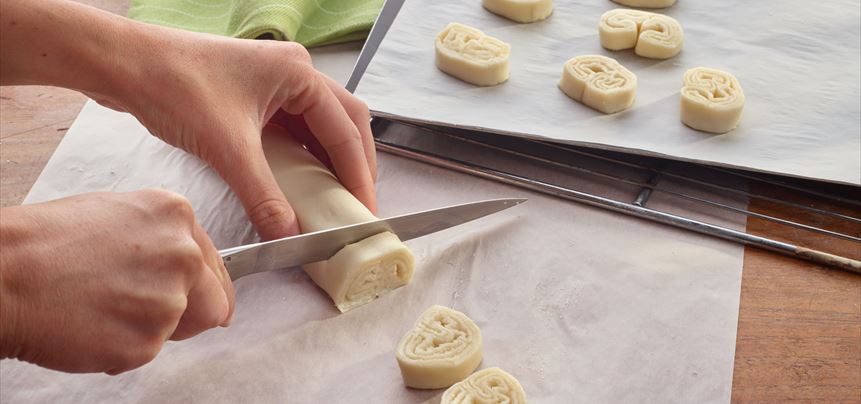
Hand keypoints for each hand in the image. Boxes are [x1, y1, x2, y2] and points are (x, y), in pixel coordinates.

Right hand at [0, 190, 234, 373]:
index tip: (186, 294)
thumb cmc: (46, 243)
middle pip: (214, 304)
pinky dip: (121, 348)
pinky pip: (146, 353)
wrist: (4, 275)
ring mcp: (167, 301)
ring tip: (101, 307)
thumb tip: (193, 266)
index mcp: (176, 216)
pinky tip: (90, 325)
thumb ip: (165, 239)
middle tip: (135, 306)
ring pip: (178, 330)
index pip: (215, 266)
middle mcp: (183, 256)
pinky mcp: (145, 342)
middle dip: (185, 314)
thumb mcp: (120, 214)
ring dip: (147, 327)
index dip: (197, 286)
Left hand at [116, 31, 376, 240]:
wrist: (125, 66)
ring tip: (337, 198)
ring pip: (320, 127)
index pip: (345, 132)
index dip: (358, 176)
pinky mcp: (255, 96)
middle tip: (358, 205)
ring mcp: (274, 83)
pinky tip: (302, 183)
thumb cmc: (173, 84)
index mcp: (299, 73)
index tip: (364, 211)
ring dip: (330, 162)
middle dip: (355, 166)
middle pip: (345, 124)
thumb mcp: (228, 149)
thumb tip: (288, 233)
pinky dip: (304, 158)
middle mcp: (294, 73)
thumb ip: (264, 195)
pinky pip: (294, 130)